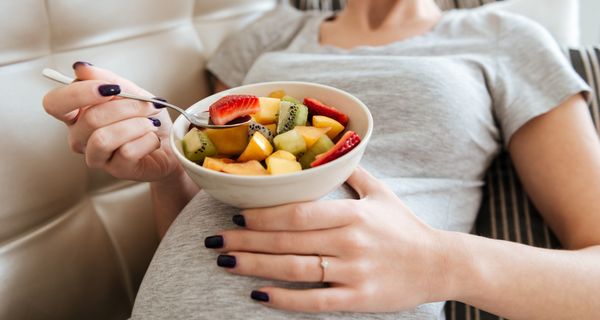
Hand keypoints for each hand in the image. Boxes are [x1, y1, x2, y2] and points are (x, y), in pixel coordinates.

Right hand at [42, 62, 180, 181]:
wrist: (171, 142)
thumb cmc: (146, 117)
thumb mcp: (131, 91)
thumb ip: (107, 79)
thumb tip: (81, 68)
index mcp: (77, 114)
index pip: (55, 103)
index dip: (78, 94)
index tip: (110, 88)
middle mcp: (80, 137)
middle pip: (90, 118)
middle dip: (127, 106)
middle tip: (149, 104)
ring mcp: (96, 156)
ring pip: (104, 138)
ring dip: (136, 125)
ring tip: (152, 122)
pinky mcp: (117, 170)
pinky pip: (126, 152)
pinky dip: (147, 140)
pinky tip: (153, 138)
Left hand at [205, 167, 450, 311]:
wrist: (440, 264)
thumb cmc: (406, 227)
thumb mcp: (382, 192)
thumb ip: (352, 171)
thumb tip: (329, 150)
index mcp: (352, 214)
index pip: (298, 212)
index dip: (263, 214)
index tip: (235, 213)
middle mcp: (349, 241)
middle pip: (287, 240)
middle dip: (246, 239)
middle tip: (214, 240)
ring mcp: (353, 272)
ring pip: (294, 269)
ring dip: (255, 265)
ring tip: (225, 261)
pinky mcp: (357, 298)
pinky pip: (315, 301)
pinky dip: (284, 299)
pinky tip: (259, 295)